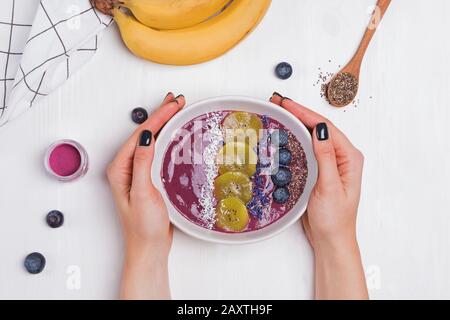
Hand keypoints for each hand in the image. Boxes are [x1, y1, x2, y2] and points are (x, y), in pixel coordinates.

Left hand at [107, 92, 185, 298]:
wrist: (149, 248)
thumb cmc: (144, 226)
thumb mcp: (142, 193)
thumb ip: (142, 163)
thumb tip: (145, 136)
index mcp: (120, 168)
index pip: (141, 135)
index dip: (158, 117)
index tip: (174, 104)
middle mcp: (126, 167)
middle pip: (144, 134)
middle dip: (161, 115)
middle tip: (177, 100)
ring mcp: (137, 172)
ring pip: (151, 140)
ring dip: (164, 124)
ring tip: (176, 109)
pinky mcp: (148, 178)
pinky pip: (157, 151)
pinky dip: (167, 138)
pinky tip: (174, 133)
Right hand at [270, 93, 367, 299]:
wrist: (331, 239)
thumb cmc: (334, 218)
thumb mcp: (329, 186)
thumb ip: (325, 157)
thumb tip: (319, 129)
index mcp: (349, 157)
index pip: (325, 127)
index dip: (305, 113)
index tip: (286, 103)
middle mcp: (341, 156)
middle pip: (319, 127)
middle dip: (299, 113)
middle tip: (278, 102)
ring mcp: (330, 162)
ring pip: (312, 136)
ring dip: (297, 122)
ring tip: (280, 112)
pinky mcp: (320, 170)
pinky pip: (308, 148)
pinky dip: (296, 137)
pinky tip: (287, 133)